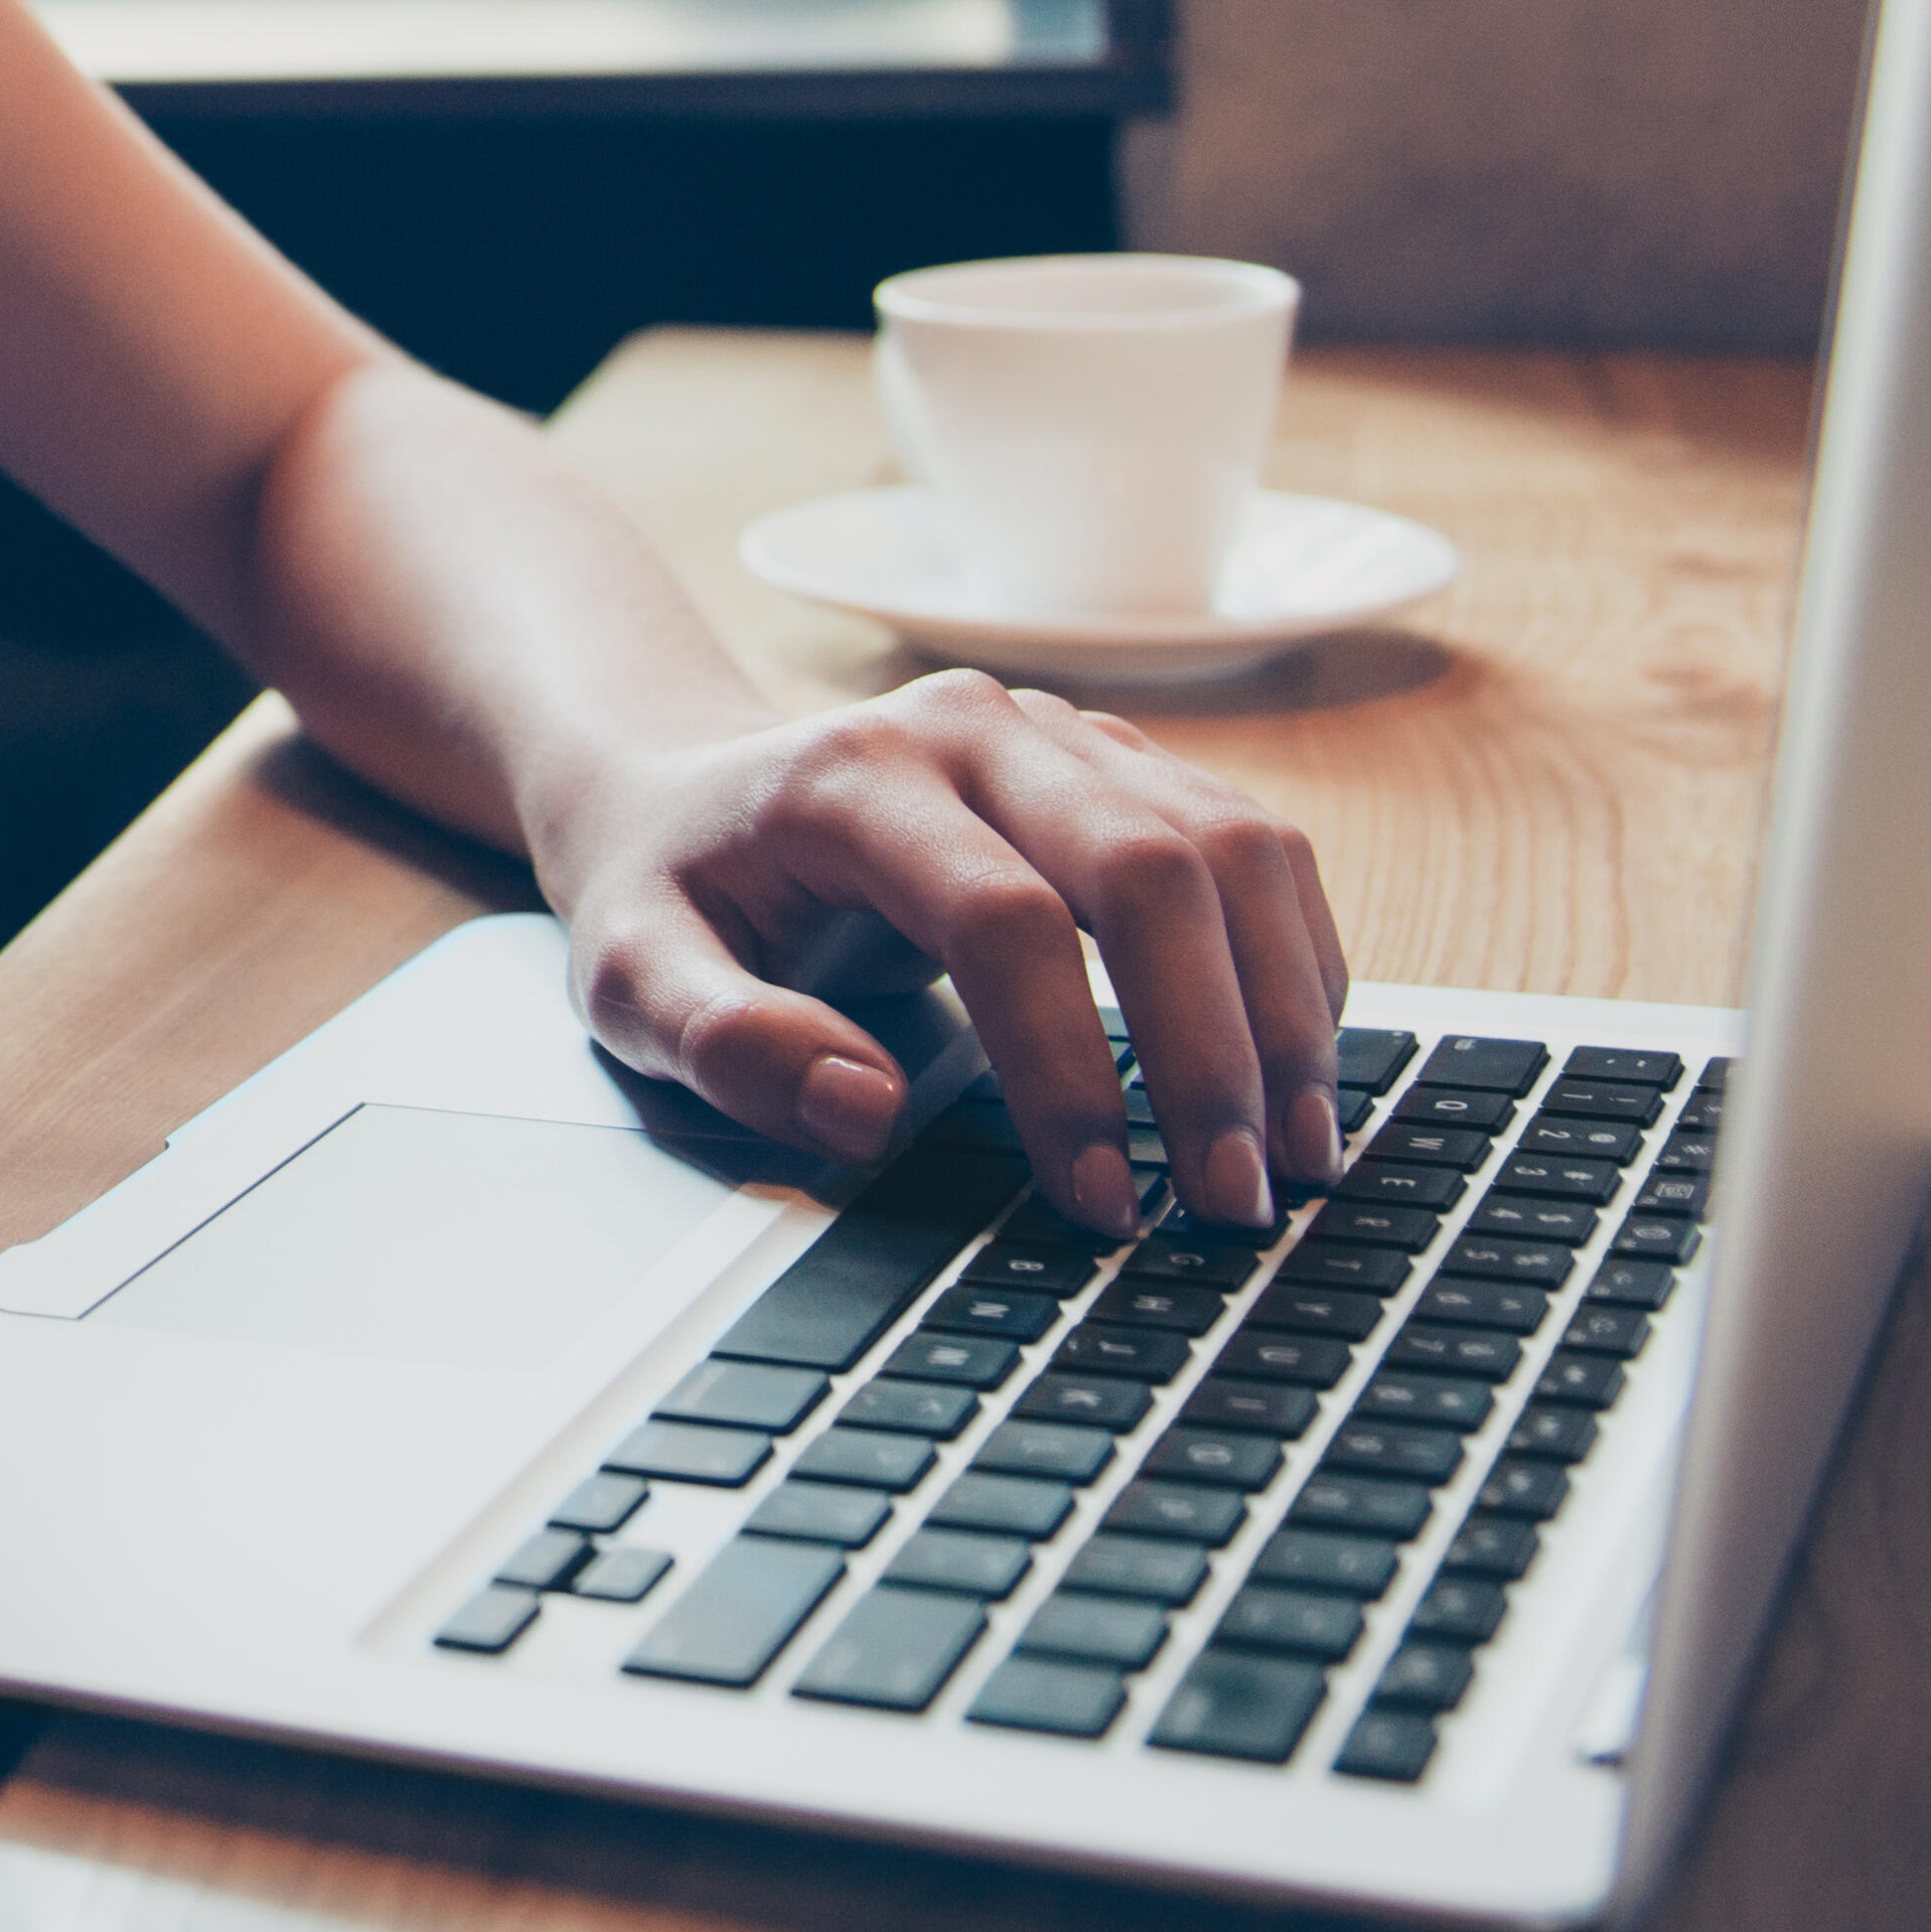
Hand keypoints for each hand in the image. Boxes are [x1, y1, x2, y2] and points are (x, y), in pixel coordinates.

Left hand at [542, 670, 1350, 1237]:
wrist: (685, 791)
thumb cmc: (673, 897)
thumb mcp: (632, 981)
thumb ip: (726, 1044)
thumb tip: (865, 1108)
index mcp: (850, 776)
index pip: (1000, 919)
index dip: (1065, 1068)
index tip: (1097, 1202)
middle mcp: (972, 729)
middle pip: (1150, 866)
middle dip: (1212, 1047)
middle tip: (1235, 1201)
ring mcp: (1060, 734)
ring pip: (1231, 845)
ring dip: (1284, 1006)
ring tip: (1298, 1156)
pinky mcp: (1120, 763)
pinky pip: (1253, 844)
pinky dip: (1295, 958)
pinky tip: (1298, 1065)